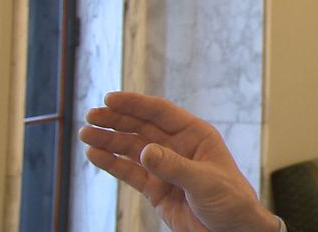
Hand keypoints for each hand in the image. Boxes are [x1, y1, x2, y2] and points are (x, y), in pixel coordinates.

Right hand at [79, 91, 277, 231]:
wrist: (232, 230)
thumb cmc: (230, 200)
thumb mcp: (205, 181)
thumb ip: (174, 167)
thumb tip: (145, 151)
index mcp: (196, 135)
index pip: (161, 113)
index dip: (136, 104)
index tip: (110, 98)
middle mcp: (178, 147)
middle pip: (142, 127)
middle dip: (116, 120)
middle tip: (91, 116)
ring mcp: (165, 167)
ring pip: (132, 149)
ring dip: (109, 141)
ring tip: (86, 135)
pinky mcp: (156, 188)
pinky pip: (130, 172)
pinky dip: (111, 163)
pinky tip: (94, 155)